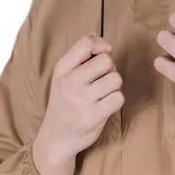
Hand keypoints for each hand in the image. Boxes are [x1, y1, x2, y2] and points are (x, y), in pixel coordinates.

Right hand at [33, 36, 122, 174]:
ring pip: (116, 79)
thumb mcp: (62, 77)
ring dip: (114, 86)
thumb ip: (78, 57)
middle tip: (102, 81)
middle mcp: (71, 82)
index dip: (102, 45)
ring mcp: (82, 99)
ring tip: (103, 94)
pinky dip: (116, 100)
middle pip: (107, 61)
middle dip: (110, 69)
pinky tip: (106, 105)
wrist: (56, 137)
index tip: (103, 54)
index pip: (87, 43)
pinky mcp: (94, 115)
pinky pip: (119, 97)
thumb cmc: (64, 104)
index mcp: (62, 69)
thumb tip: (96, 37)